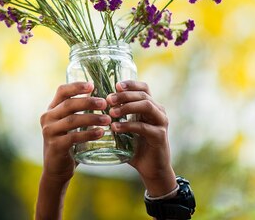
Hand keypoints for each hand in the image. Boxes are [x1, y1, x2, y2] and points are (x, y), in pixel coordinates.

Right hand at [36, 81, 108, 218]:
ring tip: (108, 120)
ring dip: (92, 118)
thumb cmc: (69, 143)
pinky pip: (73, 137)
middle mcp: (47, 118)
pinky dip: (88, 134)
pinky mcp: (55, 146)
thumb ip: (80, 112)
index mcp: (51, 109)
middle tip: (105, 103)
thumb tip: (103, 98)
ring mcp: (49, 132)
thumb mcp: (71, 125)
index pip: (62, 91)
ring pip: (72, 120)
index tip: (92, 85)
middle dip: (88, 102)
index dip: (76, 86)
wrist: (57, 170)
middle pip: (69, 104)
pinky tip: (100, 133)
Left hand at [107, 81, 176, 196]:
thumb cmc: (136, 148)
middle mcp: (158, 112)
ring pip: (146, 106)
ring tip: (111, 112)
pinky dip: (128, 125)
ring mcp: (161, 123)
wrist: (152, 170)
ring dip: (127, 107)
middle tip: (108, 99)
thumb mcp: (125, 129)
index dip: (130, 84)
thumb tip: (93, 107)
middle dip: (124, 95)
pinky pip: (143, 127)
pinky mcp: (160, 136)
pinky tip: (115, 128)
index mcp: (151, 107)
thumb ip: (115, 118)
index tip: (115, 85)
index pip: (143, 88)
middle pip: (143, 95)